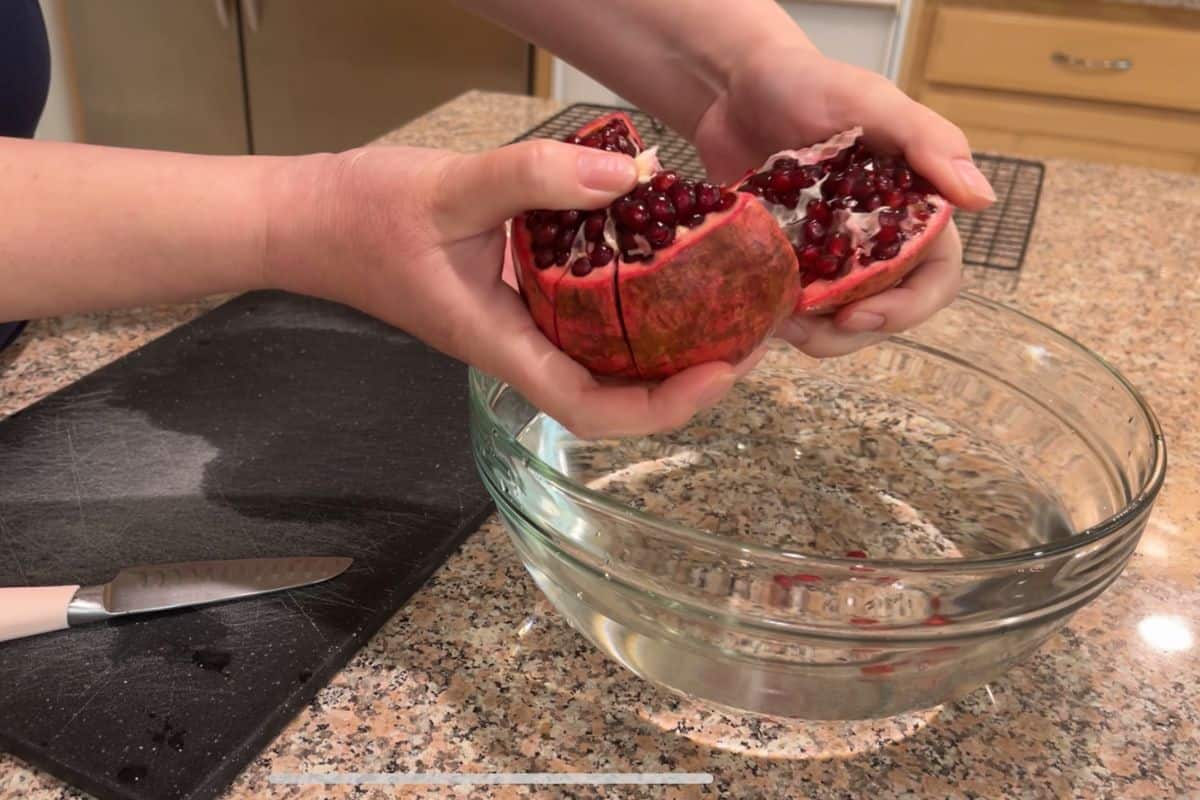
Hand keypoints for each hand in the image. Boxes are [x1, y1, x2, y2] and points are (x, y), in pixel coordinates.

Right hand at [267, 141, 763, 440]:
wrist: (309, 220)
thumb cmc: (362, 215)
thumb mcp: (452, 187)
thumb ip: (537, 176)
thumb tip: (632, 177)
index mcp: (499, 341)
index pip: (590, 407)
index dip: (662, 405)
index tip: (720, 372)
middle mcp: (515, 346)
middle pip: (612, 395)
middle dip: (684, 380)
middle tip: (747, 336)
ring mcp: (515, 326)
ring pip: (601, 360)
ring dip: (663, 346)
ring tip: (723, 308)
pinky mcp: (513, 299)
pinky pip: (582, 318)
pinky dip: (627, 306)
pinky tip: (660, 268)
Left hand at [692, 44, 995, 354]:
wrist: (732, 85)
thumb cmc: (806, 82)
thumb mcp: (868, 101)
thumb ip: (926, 142)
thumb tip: (982, 198)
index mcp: (912, 208)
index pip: (935, 278)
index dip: (906, 309)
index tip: (856, 317)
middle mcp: (877, 237)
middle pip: (884, 310)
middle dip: (848, 333)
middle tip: (803, 333)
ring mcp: (830, 252)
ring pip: (837, 318)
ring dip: (813, 334)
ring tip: (775, 325)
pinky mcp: (787, 259)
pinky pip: (791, 304)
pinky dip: (778, 316)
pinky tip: (754, 312)